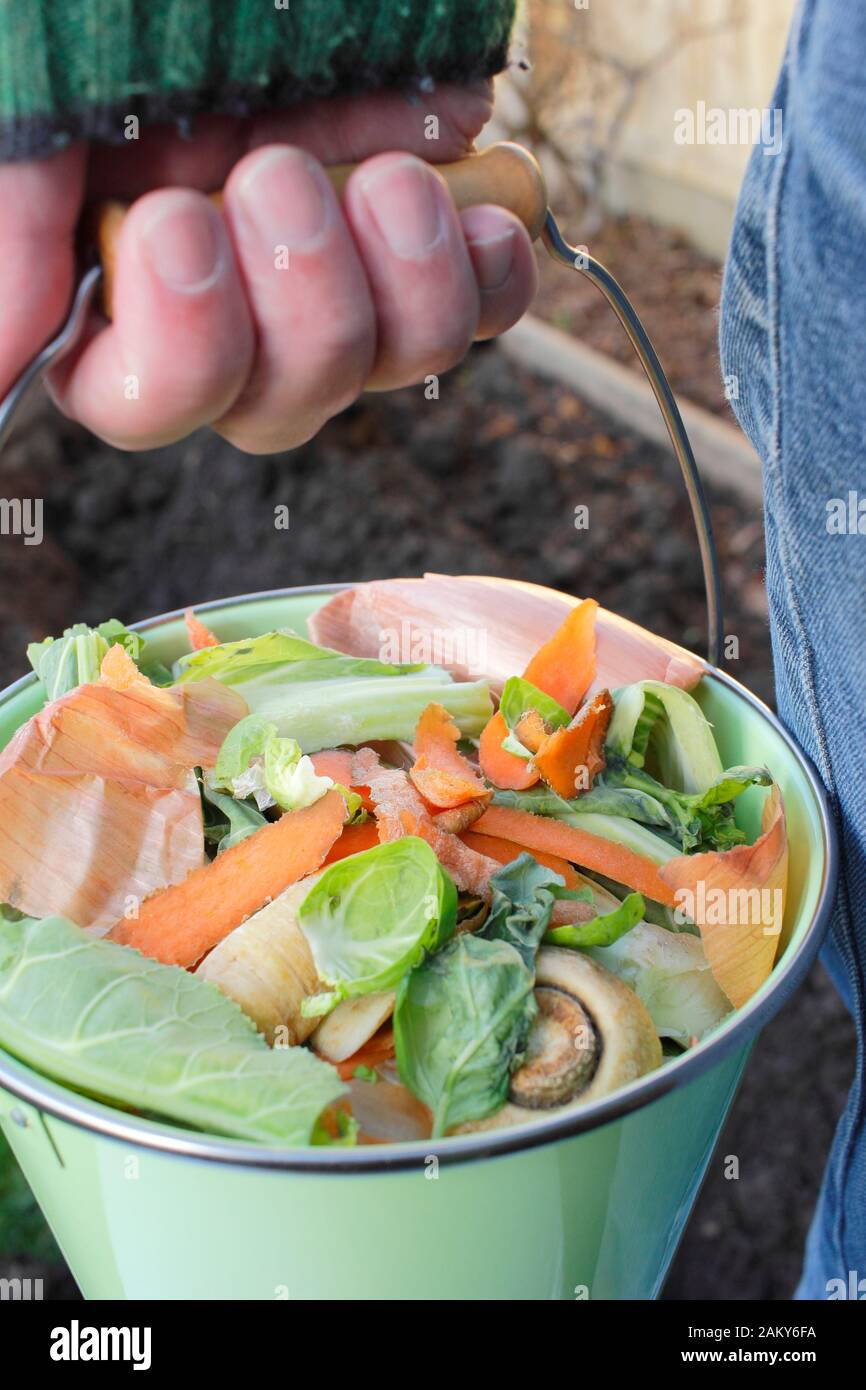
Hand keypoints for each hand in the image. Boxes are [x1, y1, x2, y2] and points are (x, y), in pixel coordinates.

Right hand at [0, 85, 537, 453]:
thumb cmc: (124, 8)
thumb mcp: (41, 94)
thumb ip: (16, 233)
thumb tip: (2, 378)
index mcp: (131, 287)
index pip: (150, 405)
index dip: (181, 353)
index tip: (179, 225)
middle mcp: (237, 302)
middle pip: (280, 408)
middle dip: (300, 306)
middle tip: (279, 176)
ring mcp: (339, 273)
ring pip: (385, 369)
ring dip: (399, 289)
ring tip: (390, 182)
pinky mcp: (426, 235)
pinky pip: (478, 314)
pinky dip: (488, 279)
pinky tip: (483, 219)